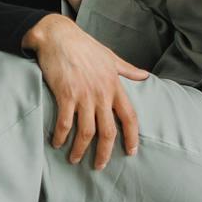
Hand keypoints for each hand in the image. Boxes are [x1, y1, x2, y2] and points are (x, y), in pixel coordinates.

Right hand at [25, 13, 147, 168]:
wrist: (58, 35)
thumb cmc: (84, 45)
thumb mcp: (110, 57)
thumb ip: (127, 70)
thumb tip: (144, 76)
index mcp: (114, 85)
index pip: (129, 116)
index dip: (132, 137)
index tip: (131, 152)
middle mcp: (101, 93)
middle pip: (108, 131)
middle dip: (104, 153)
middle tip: (99, 166)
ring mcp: (83, 95)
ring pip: (86, 132)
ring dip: (80, 150)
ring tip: (75, 160)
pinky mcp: (65, 94)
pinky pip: (65, 123)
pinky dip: (61, 137)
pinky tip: (56, 143)